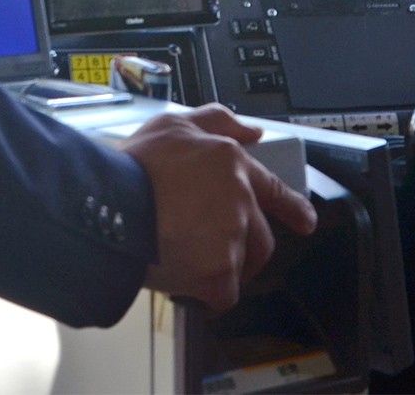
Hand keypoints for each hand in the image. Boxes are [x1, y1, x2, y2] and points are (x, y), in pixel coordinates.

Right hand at [120, 105, 316, 311]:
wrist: (109, 205)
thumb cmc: (133, 166)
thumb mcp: (173, 123)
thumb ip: (217, 120)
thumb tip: (253, 130)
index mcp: (230, 163)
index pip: (273, 187)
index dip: (292, 206)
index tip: (305, 220)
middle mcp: (239, 199)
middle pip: (261, 237)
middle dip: (245, 248)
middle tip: (218, 253)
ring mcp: (231, 236)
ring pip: (243, 265)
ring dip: (223, 268)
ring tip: (189, 262)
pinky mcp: (219, 271)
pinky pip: (223, 294)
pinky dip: (207, 294)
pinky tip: (183, 279)